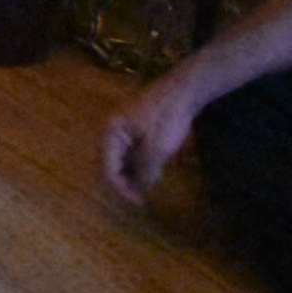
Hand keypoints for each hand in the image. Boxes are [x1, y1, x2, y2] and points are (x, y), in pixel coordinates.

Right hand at [100, 71, 202, 204]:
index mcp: (111, 133)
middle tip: (141, 197)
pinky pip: (131, 150)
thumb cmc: (167, 118)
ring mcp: (124, 127)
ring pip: (122, 158)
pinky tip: (152, 171)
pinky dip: (138, 164)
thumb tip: (141, 188)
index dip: (122, 188)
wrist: (184, 90)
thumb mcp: (157, 149)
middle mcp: (112, 130)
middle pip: (111, 163)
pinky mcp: (136, 126)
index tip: (139, 202)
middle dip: (124, 182)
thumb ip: (145, 170)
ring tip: (147, 187)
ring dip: (132, 174)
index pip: (108, 169)